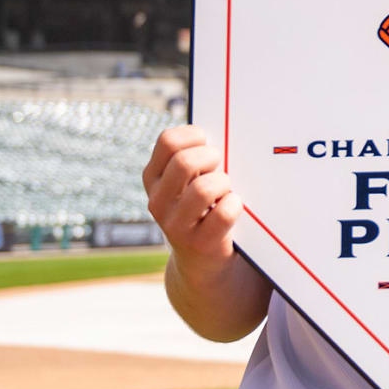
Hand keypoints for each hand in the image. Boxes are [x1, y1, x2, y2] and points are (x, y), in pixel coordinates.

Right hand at [142, 125, 242, 271]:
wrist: (202, 261)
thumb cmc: (203, 206)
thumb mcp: (189, 180)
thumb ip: (194, 156)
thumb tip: (223, 127)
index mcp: (153, 178)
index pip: (168, 140)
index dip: (196, 136)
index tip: (207, 146)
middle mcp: (157, 201)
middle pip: (185, 161)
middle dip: (212, 158)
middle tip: (219, 168)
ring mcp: (174, 225)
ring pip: (204, 188)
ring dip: (224, 184)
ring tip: (225, 191)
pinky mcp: (199, 244)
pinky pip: (225, 213)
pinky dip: (235, 205)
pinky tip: (232, 208)